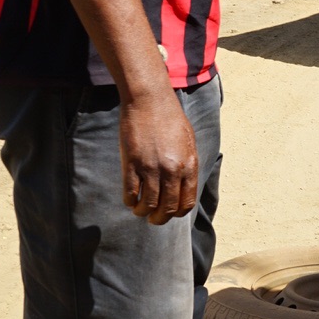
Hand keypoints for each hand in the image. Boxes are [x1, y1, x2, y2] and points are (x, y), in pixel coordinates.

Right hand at [118, 89, 198, 223]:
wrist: (150, 100)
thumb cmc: (170, 119)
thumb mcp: (188, 142)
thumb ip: (186, 165)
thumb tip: (182, 187)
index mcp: (189, 165)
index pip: (186, 203)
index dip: (177, 213)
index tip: (169, 213)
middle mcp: (172, 169)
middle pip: (167, 208)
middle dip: (159, 218)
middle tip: (153, 218)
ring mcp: (151, 167)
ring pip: (148, 204)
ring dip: (143, 212)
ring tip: (139, 210)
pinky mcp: (132, 162)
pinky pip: (130, 192)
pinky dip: (129, 201)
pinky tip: (129, 199)